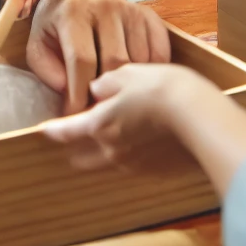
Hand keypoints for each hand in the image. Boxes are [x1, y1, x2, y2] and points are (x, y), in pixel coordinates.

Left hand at [28, 0, 171, 113]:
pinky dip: (147, 74)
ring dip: (128, 85)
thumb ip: (49, 71)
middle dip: (106, 92)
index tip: (77, 116)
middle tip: (97, 110)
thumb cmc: (55, 29)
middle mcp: (105, 5)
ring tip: (113, 95)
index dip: (80, 92)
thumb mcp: (39, 47)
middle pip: (114, 62)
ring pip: (138, 61)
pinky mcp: (149, 17)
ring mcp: (130, 9)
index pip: (82, 59)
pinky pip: (157, 54)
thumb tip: (71, 94)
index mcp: (74, 11)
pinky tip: (133, 79)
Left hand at [43, 63, 209, 174]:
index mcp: (100, 125)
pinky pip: (132, 165)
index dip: (52, 130)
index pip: (66, 131)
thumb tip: (98, 89)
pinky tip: (138, 140)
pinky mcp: (157, 172)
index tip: (42, 130)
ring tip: (109, 134)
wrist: (203, 120)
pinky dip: (128, 154)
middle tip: (73, 135)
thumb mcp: (128, 74)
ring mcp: (135, 165)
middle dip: (75, 147)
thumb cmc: (163, 90)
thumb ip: (107, 83)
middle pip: (83, 156)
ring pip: (108, 162)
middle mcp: (113, 150)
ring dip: (103, 151)